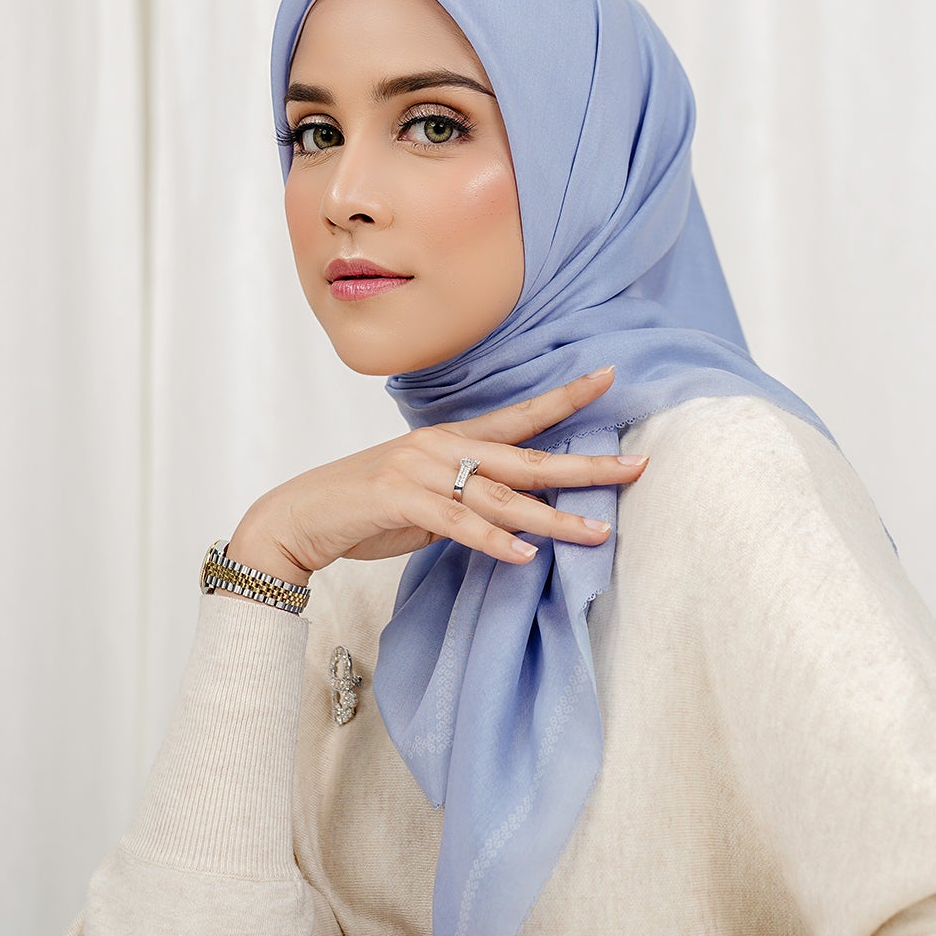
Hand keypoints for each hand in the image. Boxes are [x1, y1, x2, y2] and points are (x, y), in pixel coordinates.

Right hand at [229, 363, 649, 578]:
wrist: (299, 517)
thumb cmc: (364, 508)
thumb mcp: (426, 499)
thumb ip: (467, 502)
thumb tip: (510, 521)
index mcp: (451, 440)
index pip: (519, 416)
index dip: (565, 398)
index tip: (610, 378)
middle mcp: (442, 448)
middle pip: (527, 458)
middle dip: (586, 465)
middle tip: (637, 466)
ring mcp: (421, 472)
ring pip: (502, 498)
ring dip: (552, 518)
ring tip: (597, 532)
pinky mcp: (401, 501)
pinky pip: (459, 525)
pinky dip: (493, 543)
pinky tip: (525, 557)